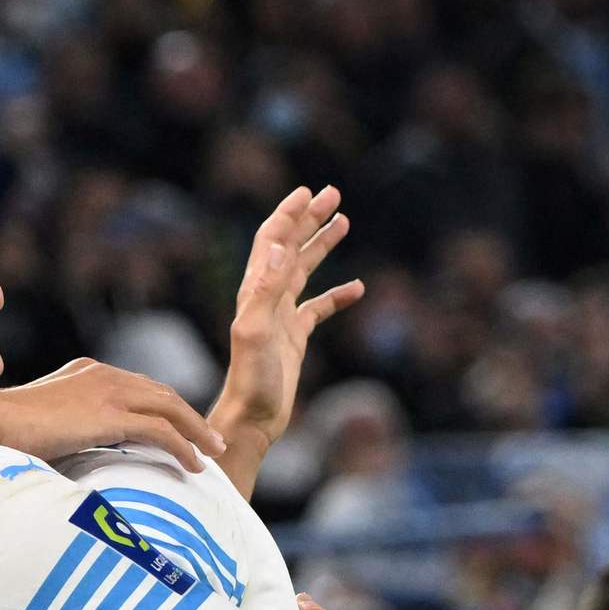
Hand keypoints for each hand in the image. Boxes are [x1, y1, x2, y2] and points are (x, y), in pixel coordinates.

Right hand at [0, 358, 220, 470]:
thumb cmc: (8, 431)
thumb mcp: (47, 421)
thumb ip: (70, 425)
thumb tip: (76, 451)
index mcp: (90, 372)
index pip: (141, 388)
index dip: (167, 408)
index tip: (183, 428)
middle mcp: (104, 375)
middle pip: (163, 395)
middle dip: (191, 417)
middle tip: (212, 440)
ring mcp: (109, 392)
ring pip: (170, 408)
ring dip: (197, 432)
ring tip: (214, 454)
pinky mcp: (111, 415)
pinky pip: (161, 431)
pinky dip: (184, 447)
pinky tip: (194, 465)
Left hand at [211, 184, 365, 461]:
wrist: (253, 417)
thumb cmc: (251, 378)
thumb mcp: (257, 331)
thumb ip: (266, 289)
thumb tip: (279, 246)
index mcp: (256, 290)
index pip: (272, 240)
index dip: (289, 214)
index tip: (308, 192)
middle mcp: (267, 297)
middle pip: (290, 246)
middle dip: (310, 219)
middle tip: (333, 194)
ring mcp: (282, 315)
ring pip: (305, 270)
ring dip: (322, 245)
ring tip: (343, 221)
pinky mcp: (295, 336)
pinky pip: (319, 307)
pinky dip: (337, 295)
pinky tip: (357, 288)